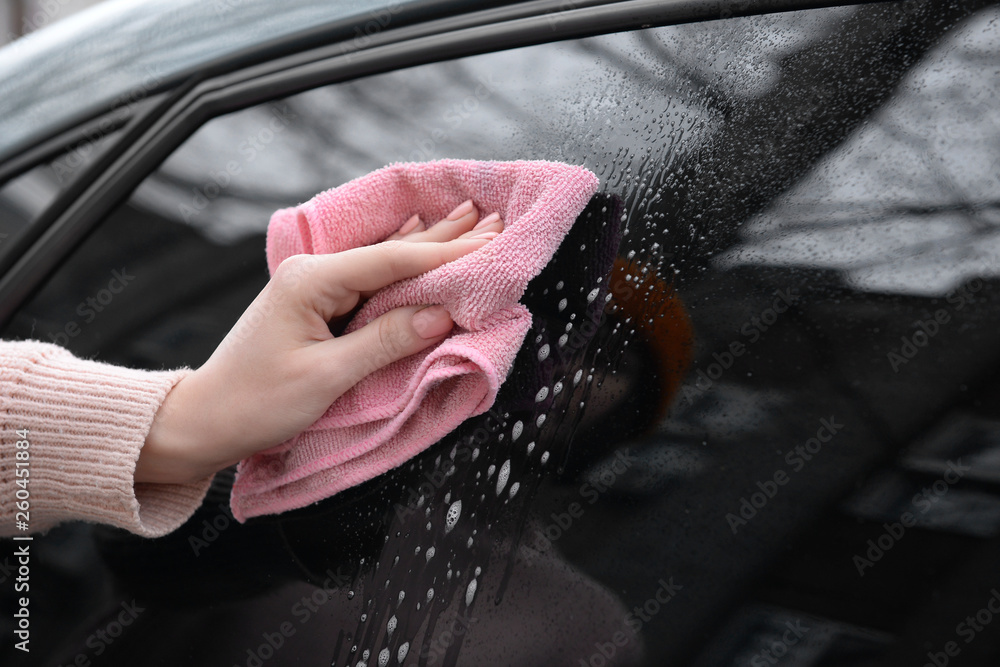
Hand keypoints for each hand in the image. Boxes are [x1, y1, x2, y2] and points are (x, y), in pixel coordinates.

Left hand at [136, 201, 503, 484]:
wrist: (205, 420)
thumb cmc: (254, 403)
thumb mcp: (324, 377)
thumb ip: (384, 341)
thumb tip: (440, 315)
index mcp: (312, 281)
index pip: (393, 261)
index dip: (446, 253)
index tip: (491, 244)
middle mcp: (313, 273)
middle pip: (391, 251)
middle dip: (444, 236)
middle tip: (493, 220)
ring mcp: (314, 287)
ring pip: (383, 261)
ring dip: (428, 244)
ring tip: (467, 220)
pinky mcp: (317, 305)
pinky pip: (370, 279)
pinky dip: (403, 265)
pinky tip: (416, 238)